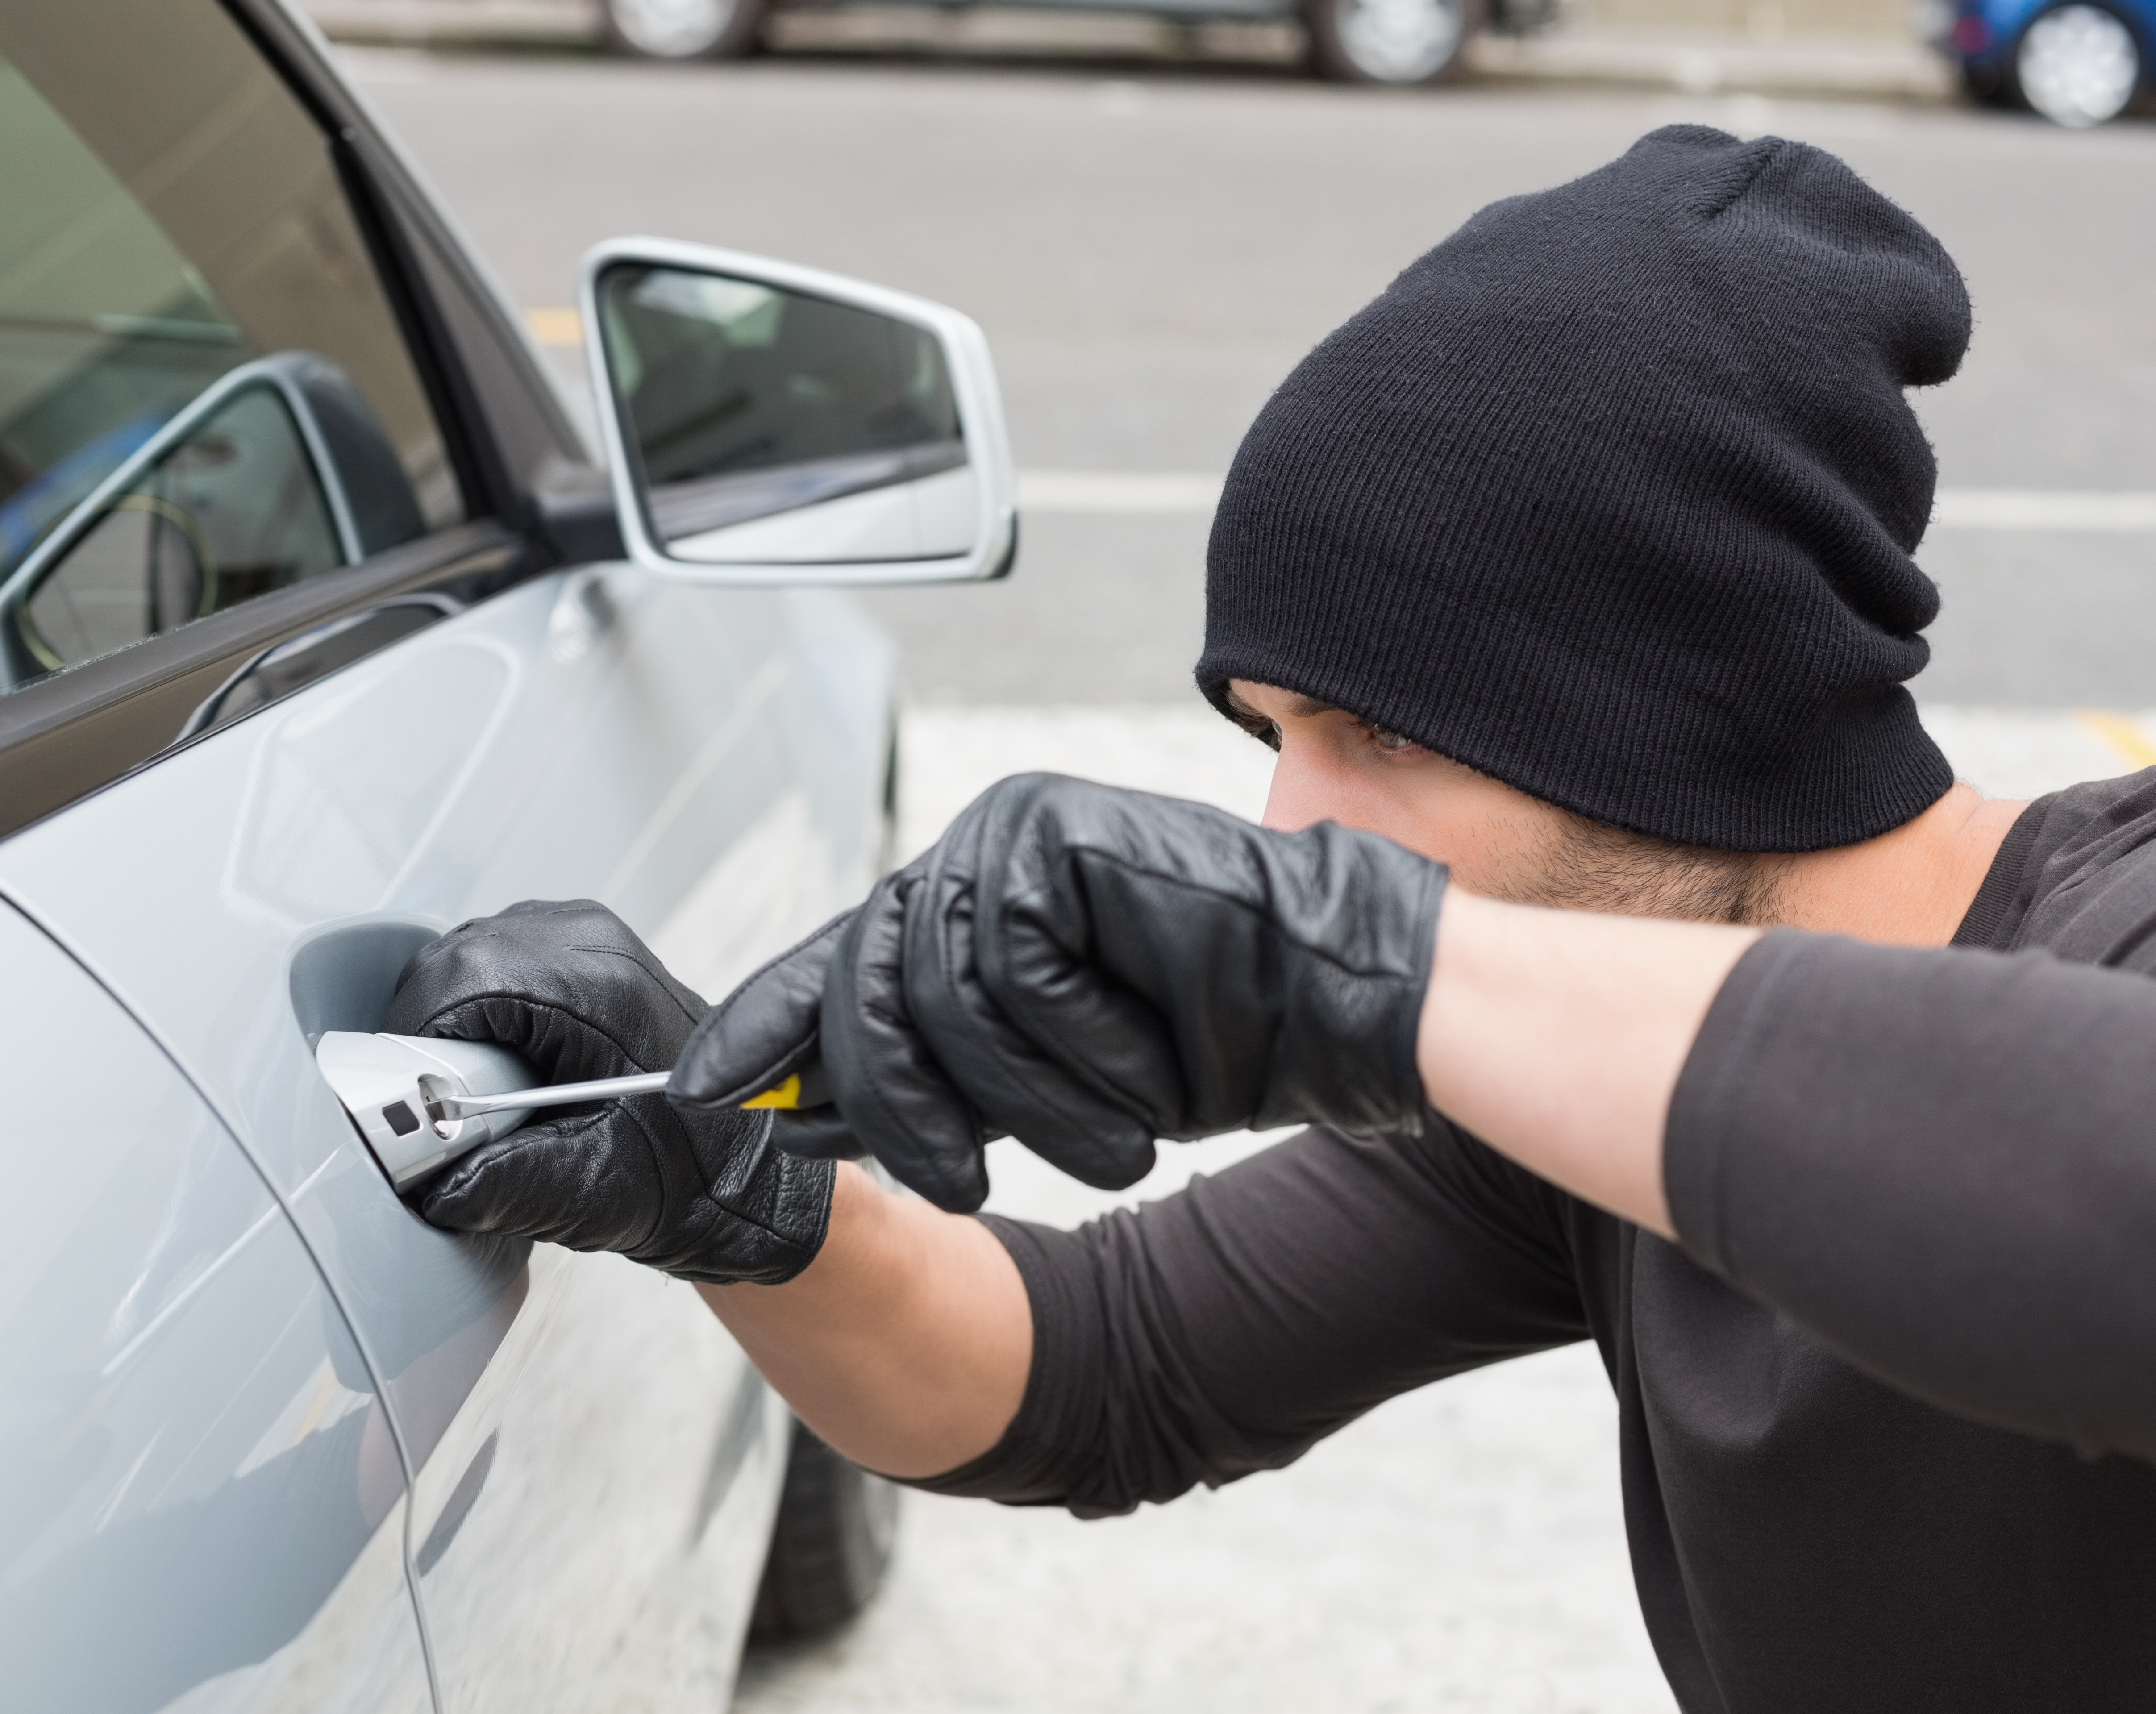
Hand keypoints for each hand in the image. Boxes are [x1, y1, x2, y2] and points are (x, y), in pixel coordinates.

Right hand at [385, 899, 834, 1284]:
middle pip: (453, 963)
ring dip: (452, 1025)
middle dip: (428, 1038)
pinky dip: (482, 1015)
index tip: (408, 1102)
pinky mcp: (582, 952)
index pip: (456, 982)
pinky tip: (504, 1065)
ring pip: (465, 960)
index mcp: (599, 987)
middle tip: (440, 1106)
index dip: (413, 1047)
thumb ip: (502, 1185)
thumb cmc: (688, 1173)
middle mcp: (592, 942)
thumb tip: (423, 1181)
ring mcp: (588, 938)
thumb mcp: (589, 1191)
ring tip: (478, 1090)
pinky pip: (496, 965)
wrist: (742, 1168)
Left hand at [670, 774, 1447, 1211]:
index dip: (762, 1037)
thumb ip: (932, 1075)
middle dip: (899, 1110)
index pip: (832, 966)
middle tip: (954, 1180)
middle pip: (863, 993)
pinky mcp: (1050, 833)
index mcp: (969, 901)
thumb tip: (796, 1110)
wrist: (1339, 999)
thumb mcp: (1049, 1077)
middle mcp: (978, 854)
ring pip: (933, 997)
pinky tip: (1142, 1044)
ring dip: (1026, 1098)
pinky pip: (1007, 966)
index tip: (698, 1094)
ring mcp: (1011, 833)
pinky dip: (1075, 1039)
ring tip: (1110, 1127)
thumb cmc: (1211, 1034)